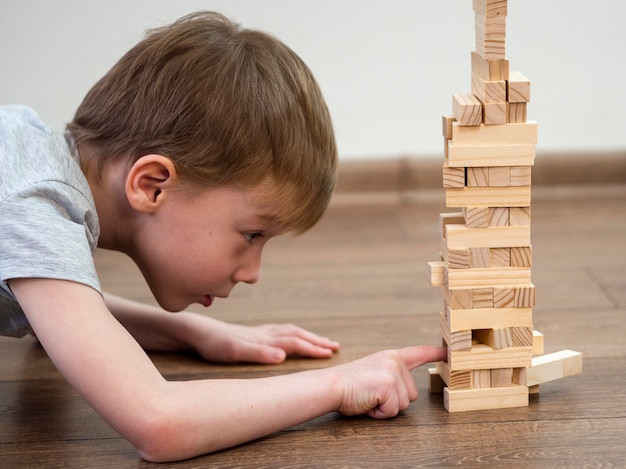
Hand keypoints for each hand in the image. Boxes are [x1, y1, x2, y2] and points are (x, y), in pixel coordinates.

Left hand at [186, 316, 339, 363]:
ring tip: (321, 341)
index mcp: (264, 339)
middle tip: (335, 347)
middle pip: (297, 335)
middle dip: (316, 341)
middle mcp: (265, 333)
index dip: (313, 348)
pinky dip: (293, 334)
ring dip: (307, 336)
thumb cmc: (214, 345)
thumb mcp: (234, 352)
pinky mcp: (252, 333)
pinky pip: (280, 331)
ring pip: (290, 332)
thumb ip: (259, 354)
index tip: (331, 354)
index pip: (295, 343)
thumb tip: (283, 356)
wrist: (196, 331)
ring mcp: (259, 332)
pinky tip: (292, 338)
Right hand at [333, 345, 446, 418]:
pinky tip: (368, 402)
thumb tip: (405, 391)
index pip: (418, 353)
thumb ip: (391, 376)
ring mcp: (392, 372)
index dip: (435, 354)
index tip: (449, 353)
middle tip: (371, 394)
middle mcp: (394, 361)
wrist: (331, 386)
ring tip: (368, 397)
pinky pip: (393, 411)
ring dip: (386, 407)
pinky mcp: (388, 384)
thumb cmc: (349, 385)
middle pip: (411, 395)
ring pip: (403, 405)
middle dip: (393, 401)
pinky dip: (380, 413)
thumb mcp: (373, 373)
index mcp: (391, 357)